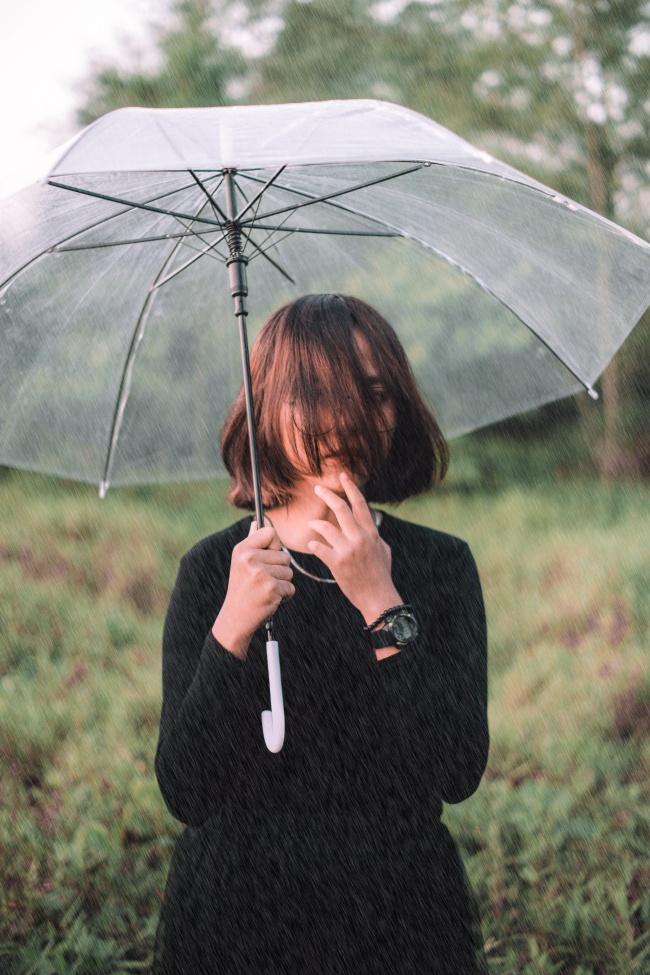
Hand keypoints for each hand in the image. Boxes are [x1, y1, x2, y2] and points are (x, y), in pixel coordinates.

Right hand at [212, 522, 294, 658]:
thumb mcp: (241, 563)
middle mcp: (250, 559)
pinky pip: (291, 587)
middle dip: (279, 570)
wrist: (235, 617)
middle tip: (263, 581)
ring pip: (289, 572)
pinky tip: (270, 599)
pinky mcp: (271, 588)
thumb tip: (257, 521)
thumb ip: (252, 542)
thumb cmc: (242, 588)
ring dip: (282, 583)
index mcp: (242, 549)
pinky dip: (284, 596)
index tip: (267, 557)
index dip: (274, 546)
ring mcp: (261, 574)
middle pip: (285, 555)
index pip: (270, 532)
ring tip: (265, 590)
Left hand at [307, 472, 402, 622]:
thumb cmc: (381, 574)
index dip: (350, 488)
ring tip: (312, 524)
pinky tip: (312, 544)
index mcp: (371, 533)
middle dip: (327, 495)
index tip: (342, 476)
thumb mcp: (384, 551)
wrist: (377, 597)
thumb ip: (375, 536)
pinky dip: (313, 544)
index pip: (360, 504)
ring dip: (316, 524)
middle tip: (317, 488)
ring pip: (326, 527)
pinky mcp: (337, 563)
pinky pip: (319, 548)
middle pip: (341, 509)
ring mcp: (348, 550)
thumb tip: (371, 527)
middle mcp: (359, 538)